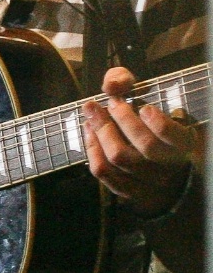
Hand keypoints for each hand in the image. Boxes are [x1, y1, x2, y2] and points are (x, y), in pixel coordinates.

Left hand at [82, 66, 199, 217]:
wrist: (153, 163)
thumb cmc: (146, 122)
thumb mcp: (145, 97)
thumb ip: (128, 82)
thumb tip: (112, 84)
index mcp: (184, 144)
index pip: (176, 138)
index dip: (160, 123)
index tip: (145, 108)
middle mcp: (168, 165)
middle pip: (145, 145)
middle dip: (123, 120)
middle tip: (110, 103)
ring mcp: (147, 181)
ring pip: (120, 158)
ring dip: (102, 132)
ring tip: (92, 115)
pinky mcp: (127, 190)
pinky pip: (104, 173)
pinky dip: (92, 150)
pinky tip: (89, 133)